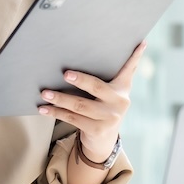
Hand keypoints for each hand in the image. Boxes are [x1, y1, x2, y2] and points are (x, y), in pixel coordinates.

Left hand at [37, 42, 145, 160]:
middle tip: (65, 73)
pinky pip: (72, 118)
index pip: (129, 68)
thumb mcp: (114, 91)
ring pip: (80, 105)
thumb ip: (120, 71)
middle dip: (80, 80)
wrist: (104, 140)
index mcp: (123, 88)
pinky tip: (44, 108)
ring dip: (60, 99)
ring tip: (45, 93)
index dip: (135, 56)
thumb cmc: (104, 107)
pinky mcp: (97, 130)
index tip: (139, 43)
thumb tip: (137, 44)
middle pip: (96, 87)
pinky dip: (56, 112)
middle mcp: (119, 102)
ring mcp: (109, 118)